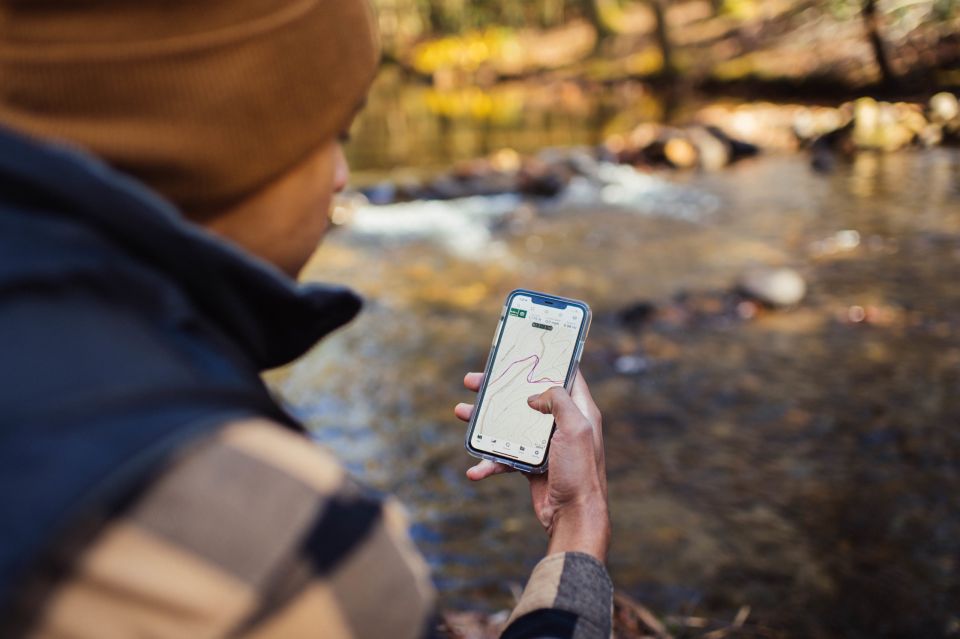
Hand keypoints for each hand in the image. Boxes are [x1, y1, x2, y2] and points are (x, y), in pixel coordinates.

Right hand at [455, 371, 608, 561]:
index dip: (543, 362)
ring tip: (461, 412)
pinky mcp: (531, 465)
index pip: (563, 375)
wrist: (574, 517)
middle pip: (527, 397)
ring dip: (484, 420)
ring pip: (510, 424)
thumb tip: (533, 397)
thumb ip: (558, 401)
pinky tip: (475, 471)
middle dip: (499, 389)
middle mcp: (562, 424)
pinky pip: (505, 456)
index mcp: (579, 410)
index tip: (519, 352)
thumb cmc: (581, 472)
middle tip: (473, 381)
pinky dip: (489, 461)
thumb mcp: (575, 428)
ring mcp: (545, 445)